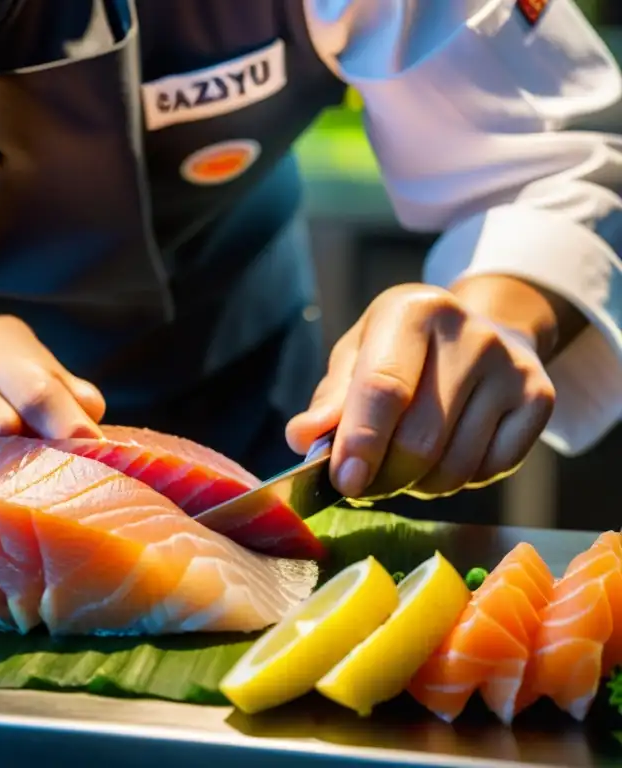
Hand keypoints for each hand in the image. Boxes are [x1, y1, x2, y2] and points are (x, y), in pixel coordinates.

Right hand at [0, 315, 105, 463]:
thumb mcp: (24, 379)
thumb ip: (63, 394)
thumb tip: (91, 413)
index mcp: (2, 340)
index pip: (37, 386)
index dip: (66, 424)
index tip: (89, 452)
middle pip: (2, 424)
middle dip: (26, 455)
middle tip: (39, 476)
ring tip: (1, 479)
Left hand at [286, 283, 557, 499]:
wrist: (479, 334)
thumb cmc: (399, 353)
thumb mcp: (356, 358)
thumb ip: (330, 400)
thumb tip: (302, 438)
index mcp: (414, 312)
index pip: (384, 387)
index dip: (360, 442)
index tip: (344, 482)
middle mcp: (470, 334)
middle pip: (420, 438)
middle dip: (383, 477)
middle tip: (362, 486)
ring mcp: (512, 366)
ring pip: (454, 466)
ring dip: (415, 486)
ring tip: (400, 468)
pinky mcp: (540, 398)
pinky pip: (488, 472)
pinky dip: (455, 482)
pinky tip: (443, 456)